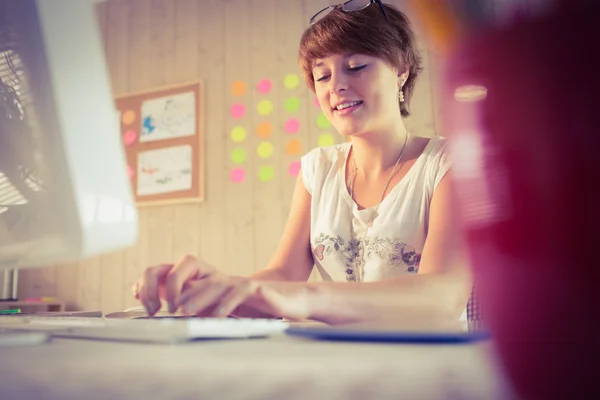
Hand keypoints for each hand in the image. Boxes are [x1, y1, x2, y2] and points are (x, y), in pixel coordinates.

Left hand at [132, 255, 310, 319]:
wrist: (289, 300)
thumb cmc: (257, 306)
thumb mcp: (228, 308)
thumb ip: (207, 308)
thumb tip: (181, 315)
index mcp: (215, 283)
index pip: (189, 281)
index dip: (171, 289)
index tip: (155, 305)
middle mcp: (225, 279)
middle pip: (197, 282)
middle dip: (179, 294)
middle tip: (165, 311)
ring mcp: (239, 282)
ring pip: (215, 286)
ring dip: (198, 299)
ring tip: (184, 312)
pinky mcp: (255, 289)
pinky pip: (238, 294)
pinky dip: (226, 304)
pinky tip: (217, 315)